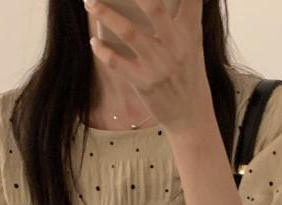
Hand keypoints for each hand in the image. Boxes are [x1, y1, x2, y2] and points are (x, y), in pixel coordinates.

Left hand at [84, 0, 213, 134]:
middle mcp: (175, 45)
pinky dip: (103, 50)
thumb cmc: (188, 76)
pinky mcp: (144, 82)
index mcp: (190, 32)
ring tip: (89, 1)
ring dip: (105, 13)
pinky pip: (117, 62)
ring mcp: (158, 64)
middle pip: (153, 6)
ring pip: (128, 31)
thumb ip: (184, 16)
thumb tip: (175, 0)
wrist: (191, 116)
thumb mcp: (193, 44)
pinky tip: (95, 41)